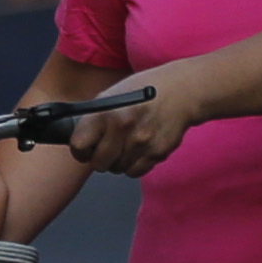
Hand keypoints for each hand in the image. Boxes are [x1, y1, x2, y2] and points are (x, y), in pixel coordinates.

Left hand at [73, 78, 201, 174]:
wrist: (182, 91)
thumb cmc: (144, 90)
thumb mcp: (113, 94)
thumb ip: (95, 117)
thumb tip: (79, 140)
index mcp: (106, 112)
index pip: (79, 146)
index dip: (80, 150)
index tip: (84, 149)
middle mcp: (122, 128)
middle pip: (98, 163)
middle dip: (99, 158)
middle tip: (104, 149)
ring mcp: (141, 143)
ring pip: (117, 169)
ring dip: (118, 162)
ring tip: (124, 145)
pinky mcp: (157, 153)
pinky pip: (135, 171)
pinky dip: (134, 165)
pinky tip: (138, 149)